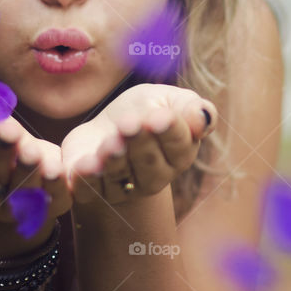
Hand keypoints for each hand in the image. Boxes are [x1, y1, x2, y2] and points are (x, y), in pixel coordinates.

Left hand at [60, 83, 215, 204]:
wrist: (105, 128)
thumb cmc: (142, 112)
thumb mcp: (167, 99)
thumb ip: (189, 107)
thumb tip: (203, 118)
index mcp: (179, 152)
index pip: (179, 144)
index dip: (169, 131)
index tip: (159, 117)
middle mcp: (154, 176)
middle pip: (149, 163)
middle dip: (140, 143)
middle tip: (129, 124)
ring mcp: (122, 188)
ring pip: (120, 176)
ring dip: (115, 159)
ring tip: (110, 142)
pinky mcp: (91, 190)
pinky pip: (89, 190)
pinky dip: (87, 179)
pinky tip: (87, 164)